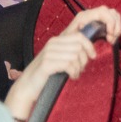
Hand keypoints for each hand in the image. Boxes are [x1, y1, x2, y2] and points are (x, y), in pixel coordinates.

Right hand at [3, 6, 120, 120]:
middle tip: (80, 68)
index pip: (80, 33)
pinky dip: (74, 72)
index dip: (91, 44)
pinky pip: (69, 64)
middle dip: (85, 58)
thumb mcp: (61, 59)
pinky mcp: (47, 63)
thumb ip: (73, 52)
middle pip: (81, 43)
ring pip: (77, 54)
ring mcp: (50, 52)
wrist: (27, 88)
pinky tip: (71, 77)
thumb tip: (91, 51)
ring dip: (79, 67)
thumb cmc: (47, 75)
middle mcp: (54, 42)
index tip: (93, 55)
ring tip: (74, 73)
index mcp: (58, 40)